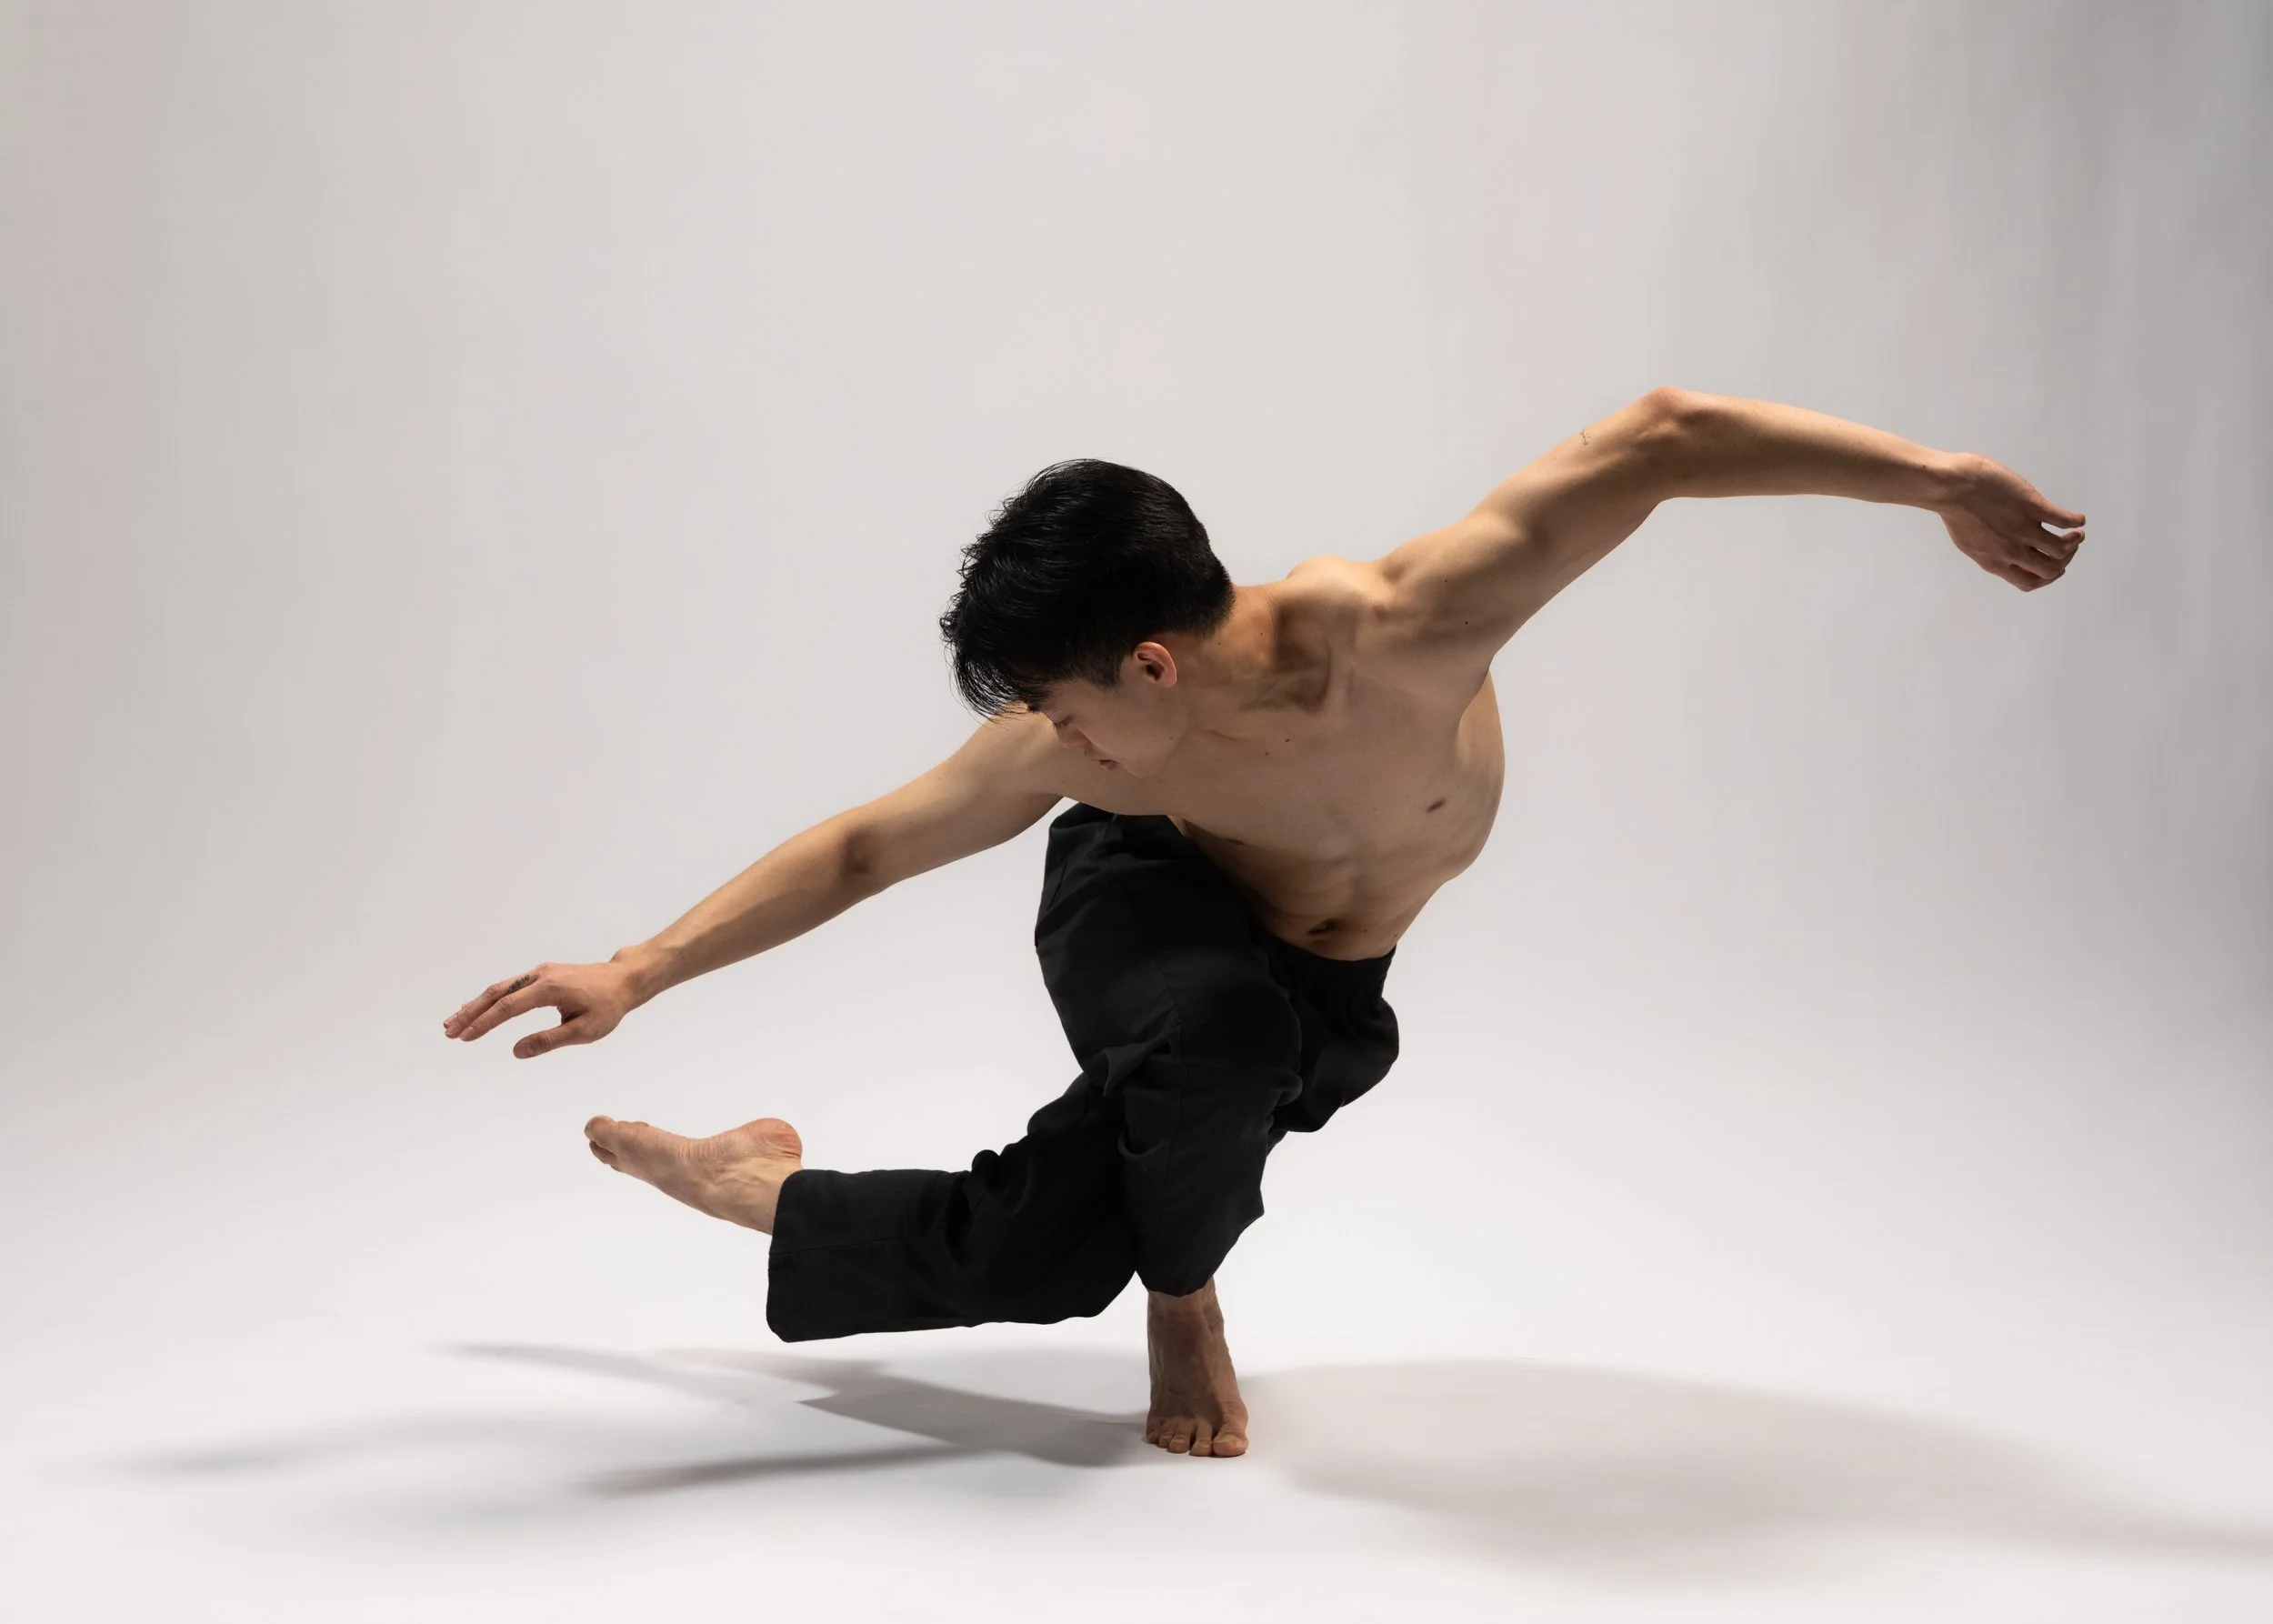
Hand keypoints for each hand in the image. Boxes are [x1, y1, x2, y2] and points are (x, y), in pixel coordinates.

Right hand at [442, 959, 640, 1057]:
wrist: (624, 979)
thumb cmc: (608, 1006)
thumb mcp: (584, 1030)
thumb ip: (549, 1041)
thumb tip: (516, 1051)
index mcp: (549, 988)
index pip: (508, 1007)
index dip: (485, 1023)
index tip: (465, 1036)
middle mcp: (540, 976)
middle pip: (497, 993)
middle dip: (471, 1012)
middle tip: (448, 1031)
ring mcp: (540, 972)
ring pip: (501, 988)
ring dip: (476, 1005)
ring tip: (454, 1022)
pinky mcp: (542, 975)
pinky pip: (511, 986)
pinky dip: (491, 999)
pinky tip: (478, 1009)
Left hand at [1936, 452, 2085, 590]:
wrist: (1950, 486)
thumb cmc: (1955, 509)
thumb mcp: (1969, 543)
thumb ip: (1989, 552)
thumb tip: (2003, 554)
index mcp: (1995, 562)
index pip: (2029, 583)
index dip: (2047, 578)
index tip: (2054, 567)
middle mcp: (2012, 551)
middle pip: (2050, 569)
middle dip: (2064, 561)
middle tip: (2068, 547)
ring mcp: (2023, 530)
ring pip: (2061, 549)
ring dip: (2074, 542)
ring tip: (2076, 533)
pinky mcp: (2032, 507)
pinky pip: (2064, 520)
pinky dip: (2076, 521)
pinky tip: (2077, 519)